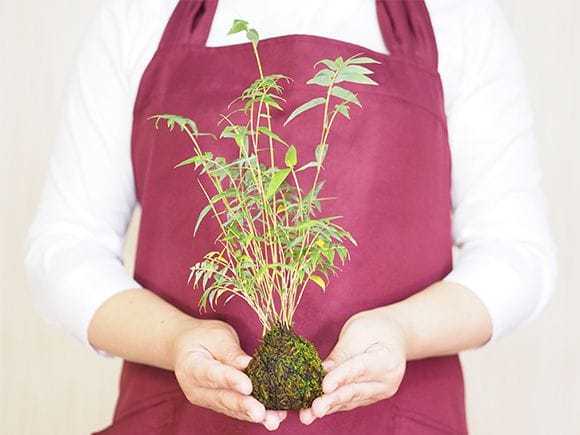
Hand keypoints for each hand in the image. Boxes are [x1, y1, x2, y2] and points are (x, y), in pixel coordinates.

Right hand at [173, 318, 286, 430]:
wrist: (186, 347)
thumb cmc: (203, 337)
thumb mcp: (218, 336)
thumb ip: (231, 352)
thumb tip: (249, 365)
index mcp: (192, 366)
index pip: (213, 374)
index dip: (231, 380)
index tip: (248, 387)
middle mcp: (196, 388)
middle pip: (222, 398)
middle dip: (244, 406)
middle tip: (261, 413)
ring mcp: (206, 400)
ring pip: (231, 408)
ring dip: (252, 415)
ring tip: (272, 420)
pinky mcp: (217, 405)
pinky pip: (235, 410)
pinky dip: (252, 414)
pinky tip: (272, 417)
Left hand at [299, 308, 407, 424]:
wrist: (393, 335)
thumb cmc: (375, 328)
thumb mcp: (357, 332)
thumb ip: (342, 353)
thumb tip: (323, 371)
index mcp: (387, 360)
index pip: (359, 370)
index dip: (340, 378)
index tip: (324, 387)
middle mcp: (386, 382)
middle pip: (354, 391)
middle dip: (332, 400)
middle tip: (314, 409)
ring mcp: (379, 392)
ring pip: (349, 400)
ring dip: (328, 407)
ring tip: (308, 415)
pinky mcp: (369, 397)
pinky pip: (349, 401)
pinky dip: (332, 405)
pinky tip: (314, 411)